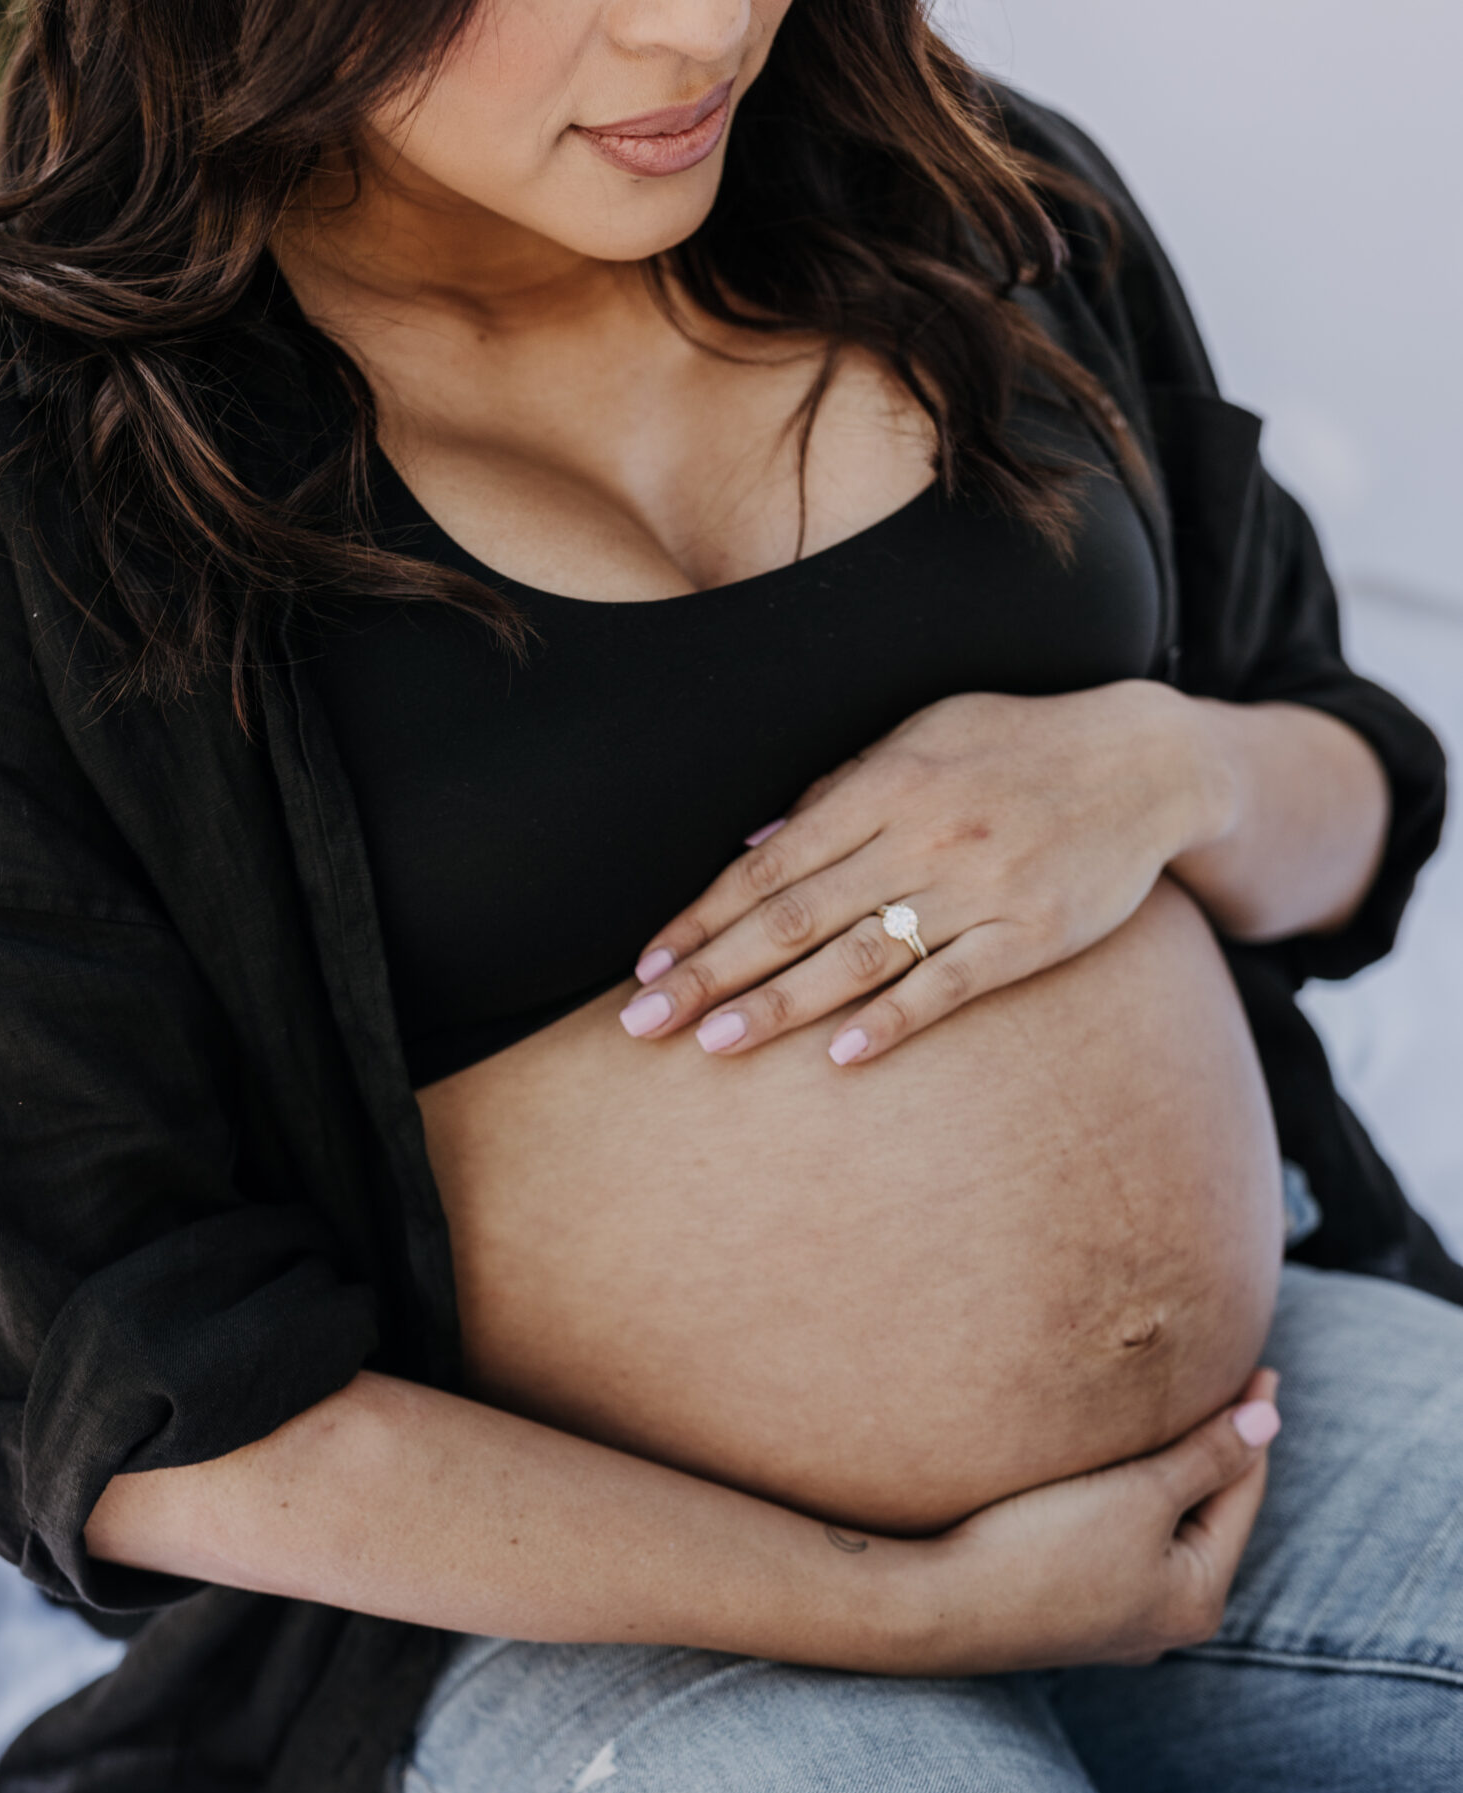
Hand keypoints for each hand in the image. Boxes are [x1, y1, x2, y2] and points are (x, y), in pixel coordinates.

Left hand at [619, 681, 1234, 1064]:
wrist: (1148, 763)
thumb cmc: (1015, 747)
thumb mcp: (922, 736)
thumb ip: (839, 791)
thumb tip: (753, 847)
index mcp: (885, 784)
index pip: (769, 865)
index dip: (702, 918)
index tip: (647, 966)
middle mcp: (922, 837)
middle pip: (795, 918)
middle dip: (711, 972)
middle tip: (642, 1025)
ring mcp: (977, 891)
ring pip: (860, 957)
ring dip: (781, 1004)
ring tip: (713, 1044)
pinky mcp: (1031, 937)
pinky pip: (950, 987)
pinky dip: (893, 1021)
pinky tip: (840, 1056)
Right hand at [898, 1370, 1279, 1676]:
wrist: (931, 1606)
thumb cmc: (1041, 1550)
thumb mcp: (1139, 1494)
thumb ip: (1208, 1456)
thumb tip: (1269, 1419)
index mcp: (1198, 1599)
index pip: (1242, 1493)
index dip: (1250, 1425)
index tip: (1260, 1367)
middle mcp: (1163, 1621)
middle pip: (1204, 1515)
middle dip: (1210, 1453)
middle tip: (1221, 1386)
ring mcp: (1112, 1619)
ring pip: (1156, 1527)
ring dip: (1162, 1474)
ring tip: (1167, 1418)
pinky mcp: (1065, 1606)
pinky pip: (1116, 1540)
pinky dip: (1122, 1499)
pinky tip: (1105, 1469)